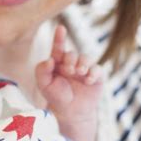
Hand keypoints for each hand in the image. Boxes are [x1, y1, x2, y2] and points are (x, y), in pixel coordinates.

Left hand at [36, 25, 102, 140]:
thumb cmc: (55, 96)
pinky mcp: (96, 77)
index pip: (57, 47)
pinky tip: (88, 80)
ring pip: (86, 58)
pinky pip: (98, 69)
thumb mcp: (43, 85)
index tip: (60, 27)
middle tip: (69, 70)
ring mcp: (84, 69)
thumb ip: (41, 71)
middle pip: (72, 53)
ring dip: (83, 63)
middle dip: (70, 60)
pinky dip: (93, 73)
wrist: (70, 112)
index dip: (59, 37)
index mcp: (57, 62)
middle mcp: (71, 63)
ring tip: (79, 73)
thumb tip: (49, 60)